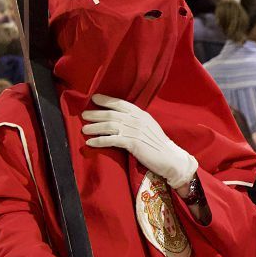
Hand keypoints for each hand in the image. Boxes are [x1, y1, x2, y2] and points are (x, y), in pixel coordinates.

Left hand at [82, 94, 196, 189]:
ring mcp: (135, 131)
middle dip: (96, 113)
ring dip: (95, 127)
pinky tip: (90, 142)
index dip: (107, 100)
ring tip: (84, 129)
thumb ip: (137, 121)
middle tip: (84, 114)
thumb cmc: (159, 144)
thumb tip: (121, 119)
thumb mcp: (149, 127)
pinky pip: (112, 140)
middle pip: (112, 114)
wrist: (170, 158)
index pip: (121, 104)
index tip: (95, 98)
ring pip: (110, 126)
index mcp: (141, 114)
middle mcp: (137, 120)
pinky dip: (99, 141)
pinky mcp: (133, 143)